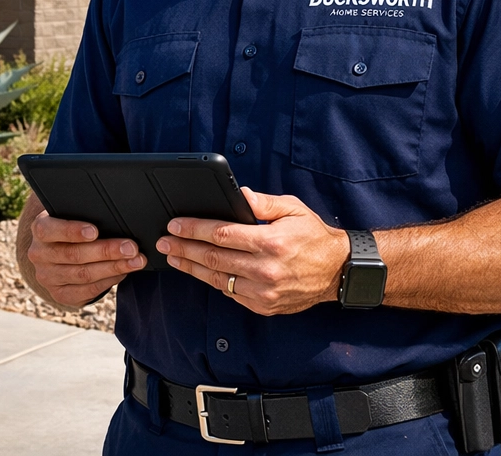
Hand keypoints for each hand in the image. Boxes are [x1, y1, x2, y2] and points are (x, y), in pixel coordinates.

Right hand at [27, 212, 145, 306]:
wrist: (57, 252)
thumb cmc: (72, 228)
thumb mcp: (71, 215)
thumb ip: (84, 213)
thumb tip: (113, 215)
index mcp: (40, 229)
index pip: (50, 230)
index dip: (72, 231)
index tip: (94, 231)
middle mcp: (40, 255)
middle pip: (74, 255)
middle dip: (106, 251)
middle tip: (131, 247)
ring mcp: (48, 278)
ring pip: (84, 275)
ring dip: (114, 268)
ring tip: (136, 261)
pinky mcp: (60, 295)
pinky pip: (88, 291)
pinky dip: (109, 281)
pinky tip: (123, 272)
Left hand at [157, 188, 350, 315]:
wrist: (338, 272)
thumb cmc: (313, 236)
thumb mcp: (293, 209)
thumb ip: (263, 202)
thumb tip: (237, 194)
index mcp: (270, 242)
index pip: (221, 234)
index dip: (194, 229)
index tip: (174, 225)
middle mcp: (264, 269)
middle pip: (212, 258)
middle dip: (183, 248)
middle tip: (163, 242)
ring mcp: (263, 291)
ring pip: (216, 279)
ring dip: (191, 268)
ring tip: (172, 258)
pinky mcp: (263, 305)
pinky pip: (230, 293)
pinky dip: (212, 281)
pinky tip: (199, 271)